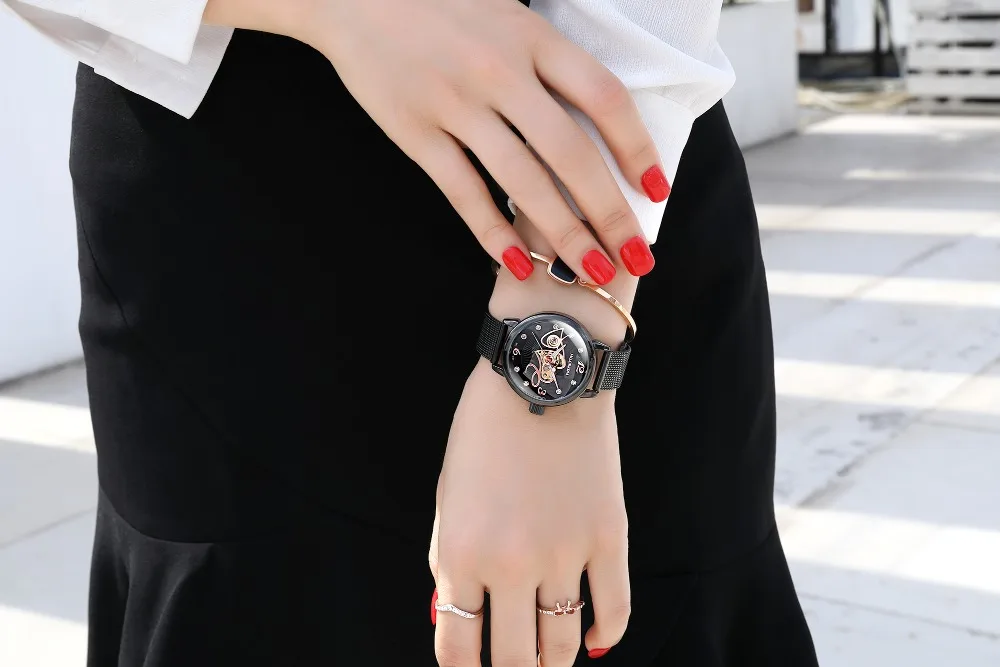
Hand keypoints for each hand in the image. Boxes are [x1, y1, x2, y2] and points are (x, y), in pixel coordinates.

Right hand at [301, 0, 660, 283]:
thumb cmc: (438, 3)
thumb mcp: (507, 14)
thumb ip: (547, 60)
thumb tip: (596, 115)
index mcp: (531, 37)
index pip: (602, 98)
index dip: (636, 148)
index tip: (657, 190)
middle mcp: (500, 71)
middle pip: (571, 152)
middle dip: (610, 212)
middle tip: (636, 256)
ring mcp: (456, 104)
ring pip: (522, 182)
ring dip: (563, 234)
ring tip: (591, 271)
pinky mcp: (416, 133)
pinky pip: (463, 191)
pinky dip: (491, 232)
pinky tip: (517, 262)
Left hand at [429, 360, 629, 665]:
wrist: (544, 376)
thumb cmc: (483, 432)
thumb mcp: (448, 497)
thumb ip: (449, 562)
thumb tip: (452, 619)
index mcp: (460, 553)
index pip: (457, 648)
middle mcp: (512, 564)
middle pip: (513, 660)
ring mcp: (565, 553)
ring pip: (563, 645)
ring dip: (553, 665)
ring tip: (548, 664)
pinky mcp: (609, 536)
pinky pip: (614, 607)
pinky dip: (607, 633)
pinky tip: (597, 642)